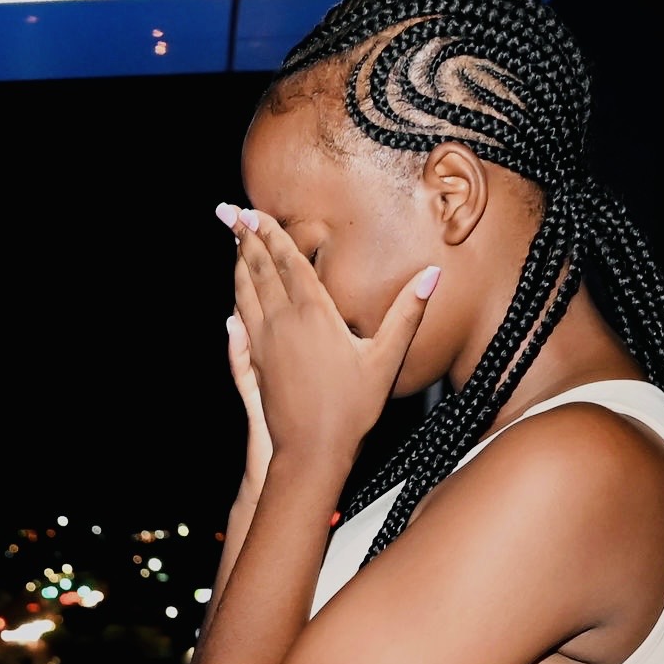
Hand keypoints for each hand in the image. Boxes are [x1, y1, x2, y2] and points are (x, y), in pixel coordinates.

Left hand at [218, 204, 438, 478]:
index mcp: (313, 314)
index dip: (271, 234)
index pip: (288, 262)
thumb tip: (432, 274)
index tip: (255, 212)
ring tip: (233, 242)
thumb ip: (407, 314)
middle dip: (246, 239)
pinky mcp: (256, 363)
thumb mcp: (386, 360)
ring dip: (239, 265)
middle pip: (259, 270)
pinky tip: (234, 298)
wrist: (311, 452)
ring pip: (245, 293)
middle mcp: (282, 323)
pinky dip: (238, 300)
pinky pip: (242, 321)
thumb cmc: (352, 409)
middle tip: (230, 213)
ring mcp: (264, 343)